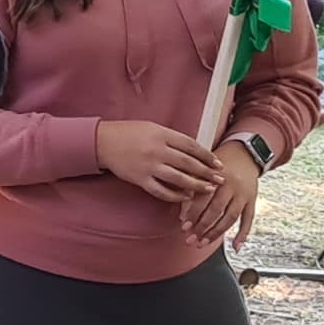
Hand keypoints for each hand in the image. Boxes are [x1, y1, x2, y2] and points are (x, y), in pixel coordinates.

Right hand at [96, 119, 212, 203]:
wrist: (103, 142)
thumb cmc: (128, 132)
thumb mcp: (152, 127)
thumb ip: (171, 137)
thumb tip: (193, 149)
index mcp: (162, 134)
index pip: (191, 146)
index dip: (207, 156)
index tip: (218, 164)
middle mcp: (157, 150)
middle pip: (188, 163)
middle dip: (206, 173)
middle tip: (220, 179)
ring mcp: (149, 166)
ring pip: (178, 179)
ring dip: (196, 185)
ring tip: (208, 189)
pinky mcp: (140, 179)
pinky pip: (161, 191)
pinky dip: (175, 196)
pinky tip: (185, 197)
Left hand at [182, 142, 256, 244]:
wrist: (244, 153)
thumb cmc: (219, 163)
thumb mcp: (204, 168)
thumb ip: (193, 187)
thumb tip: (182, 215)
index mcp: (216, 176)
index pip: (203, 198)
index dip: (193, 213)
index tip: (184, 225)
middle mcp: (231, 185)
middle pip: (216, 210)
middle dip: (202, 227)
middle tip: (191, 238)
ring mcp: (243, 194)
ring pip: (230, 217)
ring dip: (216, 233)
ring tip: (203, 243)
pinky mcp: (252, 200)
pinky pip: (248, 219)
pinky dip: (243, 234)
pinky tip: (235, 246)